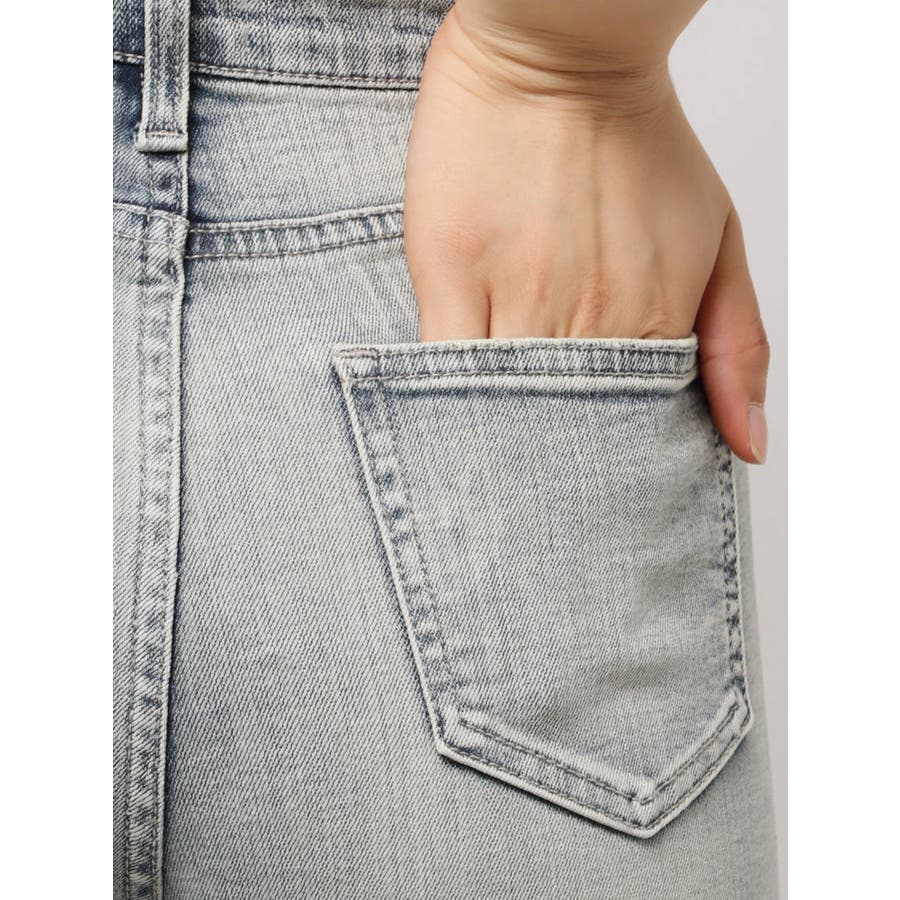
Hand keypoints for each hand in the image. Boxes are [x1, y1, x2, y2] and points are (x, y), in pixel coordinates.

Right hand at [404, 3, 768, 462]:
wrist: (561, 52)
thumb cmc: (638, 142)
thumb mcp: (720, 239)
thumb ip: (737, 344)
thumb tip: (747, 444)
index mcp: (653, 317)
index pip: (626, 436)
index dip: (606, 472)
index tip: (591, 492)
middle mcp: (587, 316)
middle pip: (563, 436)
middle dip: (551, 474)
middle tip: (539, 495)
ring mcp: (517, 292)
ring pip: (503, 410)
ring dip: (500, 441)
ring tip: (489, 463)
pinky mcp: (452, 268)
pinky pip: (443, 364)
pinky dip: (447, 400)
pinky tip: (449, 416)